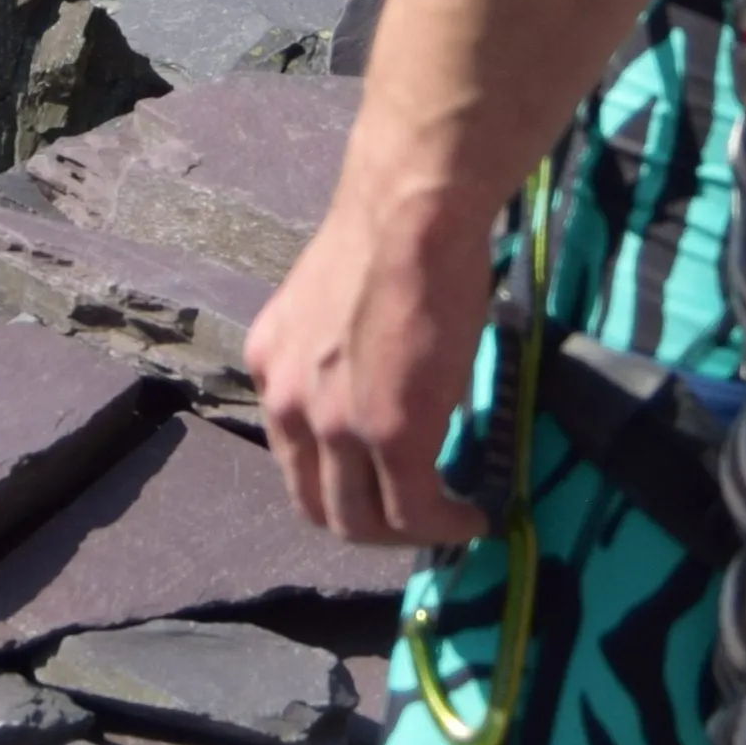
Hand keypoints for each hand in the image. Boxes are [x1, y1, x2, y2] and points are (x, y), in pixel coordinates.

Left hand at [245, 152, 500, 550]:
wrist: (412, 210)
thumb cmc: (391, 235)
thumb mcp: (332, 305)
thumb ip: (337, 355)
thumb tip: (378, 381)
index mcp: (271, 368)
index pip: (295, 458)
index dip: (341, 486)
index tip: (384, 487)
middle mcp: (288, 404)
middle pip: (319, 504)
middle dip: (371, 525)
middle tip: (419, 516)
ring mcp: (335, 426)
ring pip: (360, 521)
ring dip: (407, 533)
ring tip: (449, 521)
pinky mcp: (391, 436)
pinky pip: (413, 509)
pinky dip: (445, 525)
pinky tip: (473, 516)